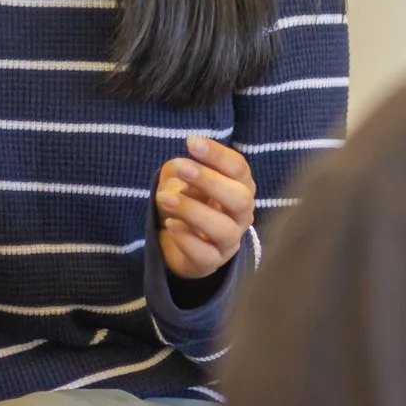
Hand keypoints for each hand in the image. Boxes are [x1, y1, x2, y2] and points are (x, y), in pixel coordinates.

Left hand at [155, 137, 255, 280]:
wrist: (176, 240)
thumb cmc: (186, 200)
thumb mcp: (182, 178)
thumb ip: (184, 169)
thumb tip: (182, 167)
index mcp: (239, 187)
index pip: (239, 169)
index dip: (218, 154)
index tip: (191, 142)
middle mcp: (241, 214)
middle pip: (241, 198)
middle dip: (210, 181)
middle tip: (181, 167)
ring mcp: (229, 241)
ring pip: (224, 229)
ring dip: (192, 210)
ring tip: (164, 198)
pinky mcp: (212, 262)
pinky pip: (205, 255)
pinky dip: (186, 239)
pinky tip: (170, 225)